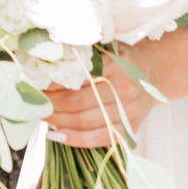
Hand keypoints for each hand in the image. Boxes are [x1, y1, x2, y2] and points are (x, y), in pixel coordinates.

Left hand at [42, 51, 159, 147]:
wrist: (154, 73)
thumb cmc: (121, 60)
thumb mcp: (104, 49)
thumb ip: (79, 56)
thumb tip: (42, 66)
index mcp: (115, 64)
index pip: (75, 78)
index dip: (52, 85)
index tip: (33, 85)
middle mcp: (124, 89)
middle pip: (77, 103)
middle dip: (50, 105)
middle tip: (33, 103)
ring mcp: (128, 112)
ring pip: (85, 123)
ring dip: (58, 122)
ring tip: (41, 117)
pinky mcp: (130, 129)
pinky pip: (98, 139)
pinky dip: (75, 139)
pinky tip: (57, 135)